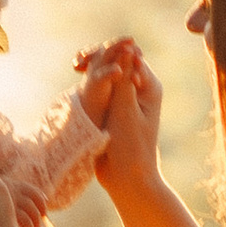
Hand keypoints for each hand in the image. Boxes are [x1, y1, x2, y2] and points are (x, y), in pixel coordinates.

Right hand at [77, 37, 162, 199]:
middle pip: (120, 61)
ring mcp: (126, 98)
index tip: (89, 61)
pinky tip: (76, 81)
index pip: (131, 57)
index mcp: (149, 87)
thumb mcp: (125, 110)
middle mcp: (139, 89)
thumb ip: (123, 80)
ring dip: (93, 67)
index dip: (112, 52)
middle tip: (78, 63)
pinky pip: (103, 86)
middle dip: (101, 57)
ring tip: (76, 66)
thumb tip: (127, 49)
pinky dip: (90, 80)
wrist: (127, 177)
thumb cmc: (130, 147)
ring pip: (109, 72)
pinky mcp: (113, 107)